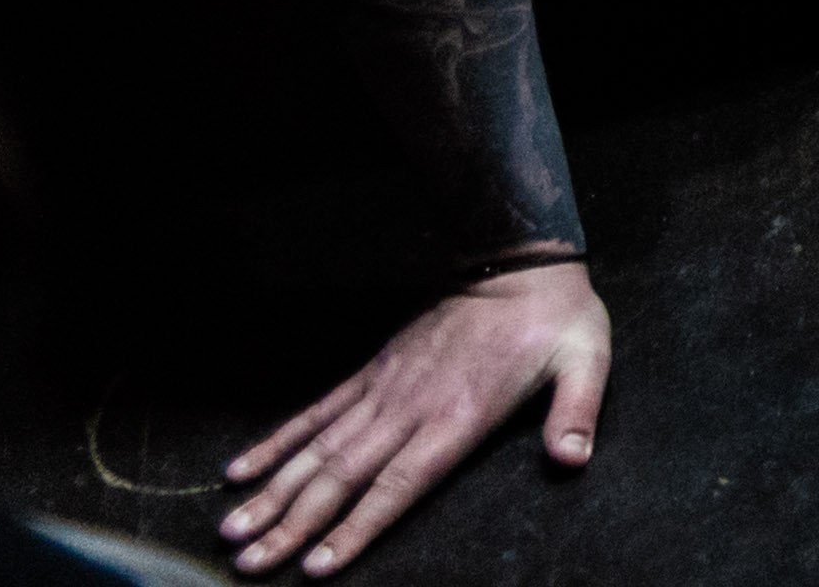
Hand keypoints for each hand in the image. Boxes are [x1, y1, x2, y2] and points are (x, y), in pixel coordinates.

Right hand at [219, 263, 607, 574]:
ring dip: (274, 493)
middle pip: (341, 478)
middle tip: (249, 563)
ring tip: (233, 530)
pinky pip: (318, 412)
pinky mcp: (373, 372)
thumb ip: (576, 413)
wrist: (519, 263)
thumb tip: (572, 459)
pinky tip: (244, 470)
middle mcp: (409, 410)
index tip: (315, 565)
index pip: (397, 486)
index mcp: (457, 417)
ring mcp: (384, 390)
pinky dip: (278, 442)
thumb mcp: (586, 361)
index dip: (356, 526)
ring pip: (318, 450)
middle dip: (293, 525)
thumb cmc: (555, 319)